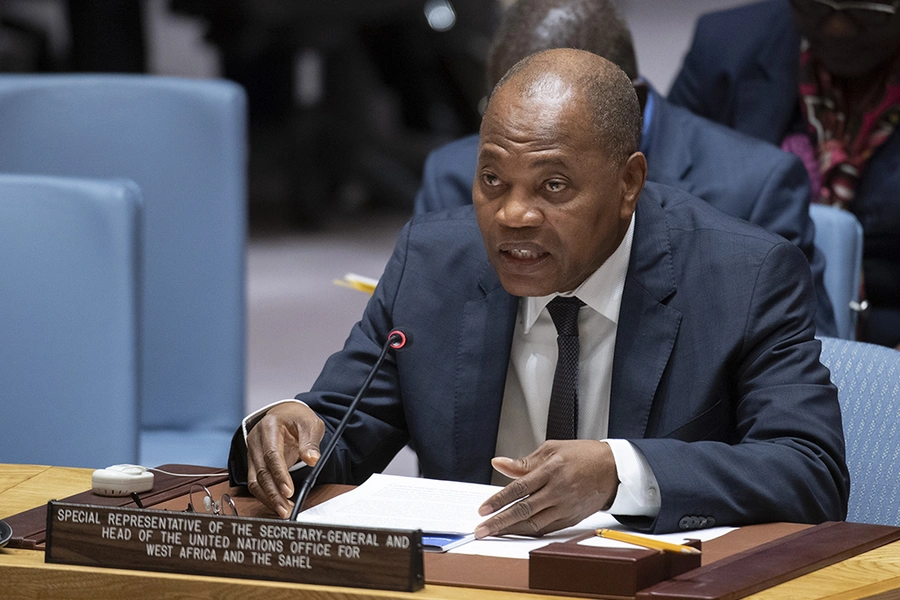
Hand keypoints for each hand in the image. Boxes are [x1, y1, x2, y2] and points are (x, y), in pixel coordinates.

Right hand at [246, 402, 324, 517]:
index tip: (289, 491)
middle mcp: (256, 439)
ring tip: (283, 510)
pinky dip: (265, 495)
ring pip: (254, 480)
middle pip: (261, 471)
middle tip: (286, 508)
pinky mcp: (253, 462)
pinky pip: (255, 482)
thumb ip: (310, 441)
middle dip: (273, 492)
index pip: (271, 454)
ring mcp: (252, 451)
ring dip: (268, 497)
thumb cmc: (297, 418)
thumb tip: (312, 460)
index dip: (279, 474)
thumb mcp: (310, 424)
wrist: (285, 414)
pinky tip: (278, 503)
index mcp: (269, 426)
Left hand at [474, 440, 618, 537]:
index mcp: (552, 470)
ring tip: (493, 533)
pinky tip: (515, 531)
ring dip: (511, 530)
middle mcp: (558, 491)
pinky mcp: (570, 518)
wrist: (613, 470)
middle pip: (524, 510)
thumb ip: (524, 462)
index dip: (499, 500)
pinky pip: (545, 529)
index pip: (519, 488)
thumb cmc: (582, 456)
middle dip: (500, 522)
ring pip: (534, 524)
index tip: (483, 509)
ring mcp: (565, 507)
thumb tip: (499, 464)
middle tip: (482, 529)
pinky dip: (528, 531)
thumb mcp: (551, 449)